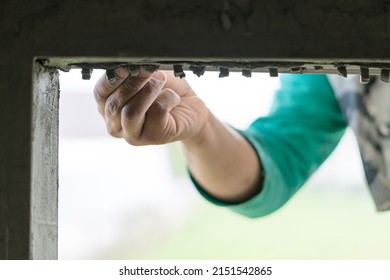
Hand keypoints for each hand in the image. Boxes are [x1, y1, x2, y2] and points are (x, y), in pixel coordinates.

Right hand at [94, 67, 208, 144]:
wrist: (191, 109)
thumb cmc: (166, 90)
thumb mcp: (148, 76)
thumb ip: (135, 71)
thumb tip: (131, 63)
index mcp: (107, 107)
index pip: (100, 93)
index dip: (113, 77)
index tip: (127, 63)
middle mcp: (115, 125)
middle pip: (114, 104)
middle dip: (132, 82)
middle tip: (148, 69)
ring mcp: (133, 135)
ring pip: (132, 112)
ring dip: (148, 91)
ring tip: (162, 79)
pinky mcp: (154, 137)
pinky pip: (156, 112)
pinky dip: (167, 98)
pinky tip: (174, 98)